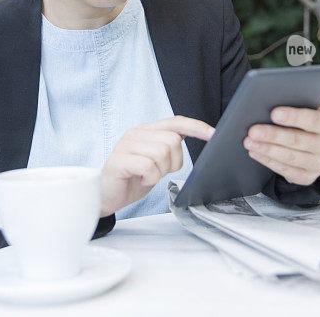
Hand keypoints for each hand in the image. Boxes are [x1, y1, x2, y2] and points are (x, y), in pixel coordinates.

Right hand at [100, 115, 214, 216]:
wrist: (106, 197)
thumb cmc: (133, 179)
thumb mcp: (156, 161)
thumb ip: (169, 148)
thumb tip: (194, 139)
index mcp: (146, 131)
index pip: (175, 122)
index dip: (196, 126)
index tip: (213, 134)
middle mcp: (135, 133)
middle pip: (172, 141)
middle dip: (173, 162)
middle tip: (160, 172)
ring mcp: (125, 145)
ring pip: (161, 153)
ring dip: (160, 172)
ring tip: (148, 176)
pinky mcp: (118, 160)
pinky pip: (148, 166)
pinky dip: (150, 178)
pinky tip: (142, 180)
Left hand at [243, 80, 319, 185]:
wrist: (311, 150)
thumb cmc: (303, 123)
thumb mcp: (309, 108)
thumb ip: (312, 95)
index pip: (313, 120)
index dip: (293, 116)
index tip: (274, 113)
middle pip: (298, 140)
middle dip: (273, 135)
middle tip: (252, 129)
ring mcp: (319, 164)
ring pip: (290, 157)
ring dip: (267, 149)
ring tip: (249, 141)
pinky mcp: (307, 177)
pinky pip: (286, 171)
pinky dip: (268, 161)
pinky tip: (255, 152)